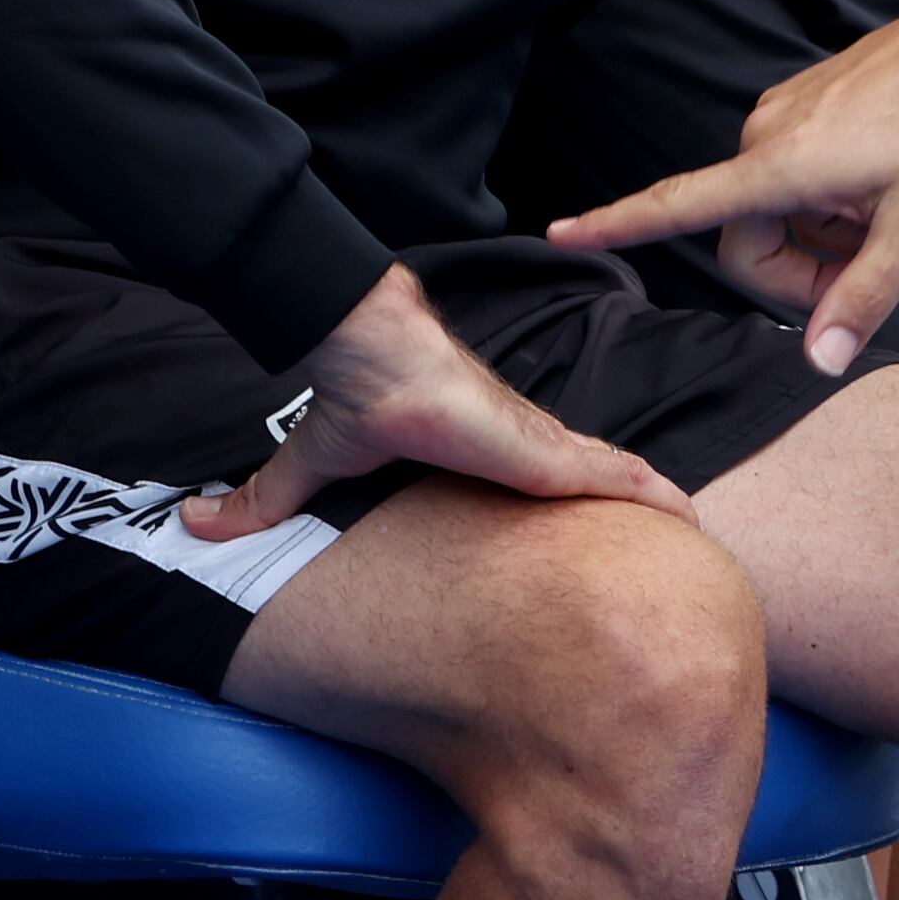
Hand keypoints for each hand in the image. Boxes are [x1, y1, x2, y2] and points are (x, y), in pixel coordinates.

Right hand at [180, 263, 693, 542]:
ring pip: (617, 482)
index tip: (607, 540)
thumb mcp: (315, 467)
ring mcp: (545, 449)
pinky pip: (613, 477)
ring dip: (656, 506)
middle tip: (678, 548)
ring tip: (701, 537)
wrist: (374, 351)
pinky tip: (688, 515)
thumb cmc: (361, 396)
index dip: (580, 505)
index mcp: (491, 457)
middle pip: (597, 485)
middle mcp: (529, 451)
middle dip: (636, 511)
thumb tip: (196, 526)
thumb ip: (266, 501)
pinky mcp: (548, 451)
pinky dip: (651, 494)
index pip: (547, 484)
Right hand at [550, 0, 898, 375]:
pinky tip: (879, 182)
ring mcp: (778, 117)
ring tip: (885, 211)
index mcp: (779, 165)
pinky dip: (826, 201)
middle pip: (745, 240)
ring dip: (819, 235)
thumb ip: (866, 296)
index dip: (614, 225)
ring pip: (773, 212)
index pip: (677, 204)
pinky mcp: (799, 108)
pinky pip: (790, 178)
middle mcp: (762, 136)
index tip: (558, 233)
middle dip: (798, 272)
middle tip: (871, 266)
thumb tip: (818, 362)